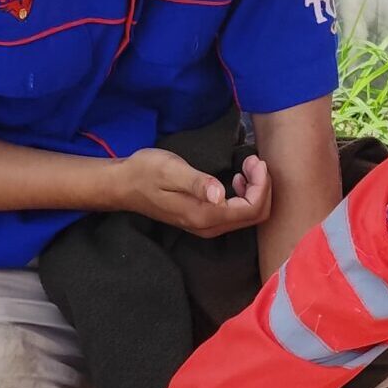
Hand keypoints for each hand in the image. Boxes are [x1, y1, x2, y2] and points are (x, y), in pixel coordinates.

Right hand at [110, 148, 271, 236]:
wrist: (124, 185)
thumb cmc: (146, 171)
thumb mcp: (171, 170)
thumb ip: (197, 183)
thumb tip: (220, 194)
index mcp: (205, 215)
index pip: (252, 209)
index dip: (262, 185)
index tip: (254, 161)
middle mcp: (209, 227)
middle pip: (256, 216)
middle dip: (263, 188)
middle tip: (252, 161)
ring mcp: (207, 226)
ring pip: (249, 216)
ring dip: (256, 191)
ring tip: (246, 166)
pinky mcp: (205, 220)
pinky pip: (237, 214)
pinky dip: (246, 196)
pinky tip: (237, 178)